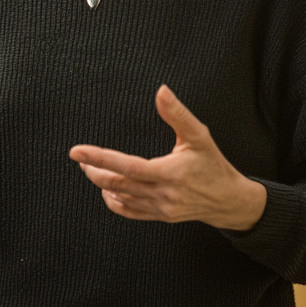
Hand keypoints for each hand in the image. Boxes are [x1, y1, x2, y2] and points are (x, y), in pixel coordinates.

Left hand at [69, 85, 267, 231]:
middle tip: (81, 158)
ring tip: (90, 169)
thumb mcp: (199, 136)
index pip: (127, 166)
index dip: (100, 157)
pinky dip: (114, 202)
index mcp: (170, 173)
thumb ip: (177, 114)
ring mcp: (161, 208)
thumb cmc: (213, 164)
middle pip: (117, 184)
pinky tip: (108, 190)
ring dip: (102, 183)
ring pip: (121, 198)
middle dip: (94, 170)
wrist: (228, 199)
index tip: (77, 151)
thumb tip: (161, 91)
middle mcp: (163, 193)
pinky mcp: (161, 216)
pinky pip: (130, 212)